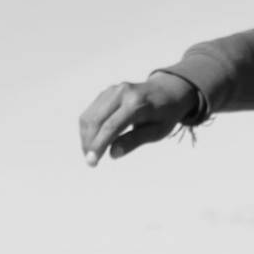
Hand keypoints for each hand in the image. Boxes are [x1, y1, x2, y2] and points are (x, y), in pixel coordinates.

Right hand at [78, 73, 200, 166]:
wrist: (167, 91)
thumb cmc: (165, 115)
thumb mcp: (157, 131)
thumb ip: (135, 140)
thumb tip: (112, 153)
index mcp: (137, 103)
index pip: (112, 126)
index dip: (99, 145)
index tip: (91, 162)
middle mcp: (122, 93)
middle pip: (96, 121)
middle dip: (89, 143)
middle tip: (91, 162)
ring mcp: (113, 90)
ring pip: (90, 116)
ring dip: (86, 137)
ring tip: (92, 154)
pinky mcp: (107, 92)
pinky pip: (91, 112)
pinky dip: (89, 128)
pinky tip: (95, 141)